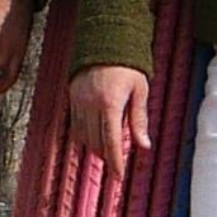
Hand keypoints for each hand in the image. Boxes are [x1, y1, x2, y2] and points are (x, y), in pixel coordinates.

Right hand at [68, 65, 150, 181]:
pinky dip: (86, 135)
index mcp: (110, 103)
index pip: (112, 142)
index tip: (118, 176)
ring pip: (84, 137)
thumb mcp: (139, 90)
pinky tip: (96, 135)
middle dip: (107, 156)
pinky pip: (76, 126)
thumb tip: (144, 145)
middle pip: (96, 143)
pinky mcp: (72, 97)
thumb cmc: (127, 65)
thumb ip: (139, 119)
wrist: (105, 40)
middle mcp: (91, 105)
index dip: (115, 162)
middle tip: (118, 162)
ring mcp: (79, 101)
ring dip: (96, 147)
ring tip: (109, 148)